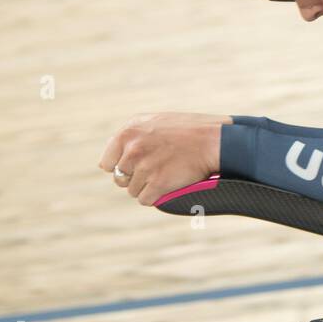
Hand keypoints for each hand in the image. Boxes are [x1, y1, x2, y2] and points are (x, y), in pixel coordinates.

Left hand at [100, 112, 230, 205]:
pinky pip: (145, 199)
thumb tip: (115, 151)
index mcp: (128, 132)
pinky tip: (168, 187)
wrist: (215, 141)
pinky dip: (156, 197)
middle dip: (134, 179)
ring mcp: (145, 167)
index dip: (121, 167)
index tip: (135, 166)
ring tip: (166, 176)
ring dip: (148, 188)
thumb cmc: (190, 130)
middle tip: (154, 172)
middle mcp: (132, 149)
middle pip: (119, 178)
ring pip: (132, 191)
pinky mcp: (158, 183)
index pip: (106, 163)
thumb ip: (133, 135)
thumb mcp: (155, 122)